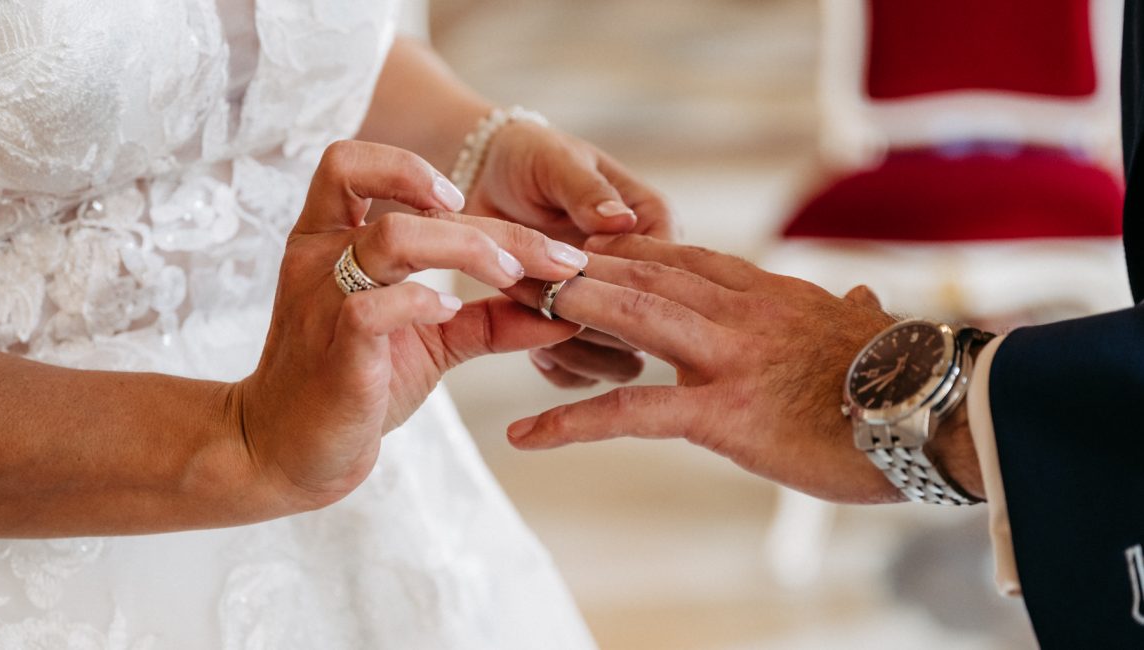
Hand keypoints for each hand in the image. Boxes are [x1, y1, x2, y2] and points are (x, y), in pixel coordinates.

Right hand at [235, 141, 586, 509]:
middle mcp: (318, 260)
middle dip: (493, 229)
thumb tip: (565, 312)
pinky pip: (373, 308)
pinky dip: (423, 303)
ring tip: (514, 278)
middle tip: (556, 257)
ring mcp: (321, 302)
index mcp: (328, 241)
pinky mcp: (334, 351)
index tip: (461, 199)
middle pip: (404, 209)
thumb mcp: (432, 342)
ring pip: (391, 239)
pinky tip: (453, 314)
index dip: (407, 168)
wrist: (291, 454)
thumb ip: (490, 319)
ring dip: (467, 250)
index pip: (350, 163)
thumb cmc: (357, 387)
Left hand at [468, 120, 673, 387]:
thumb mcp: (556, 163)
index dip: (621, 286)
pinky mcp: (588, 334)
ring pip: (621, 359)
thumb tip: (619, 220)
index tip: (572, 277)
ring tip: (534, 322)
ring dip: (575, 350)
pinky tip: (534, 350)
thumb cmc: (529, 159)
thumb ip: (586, 192)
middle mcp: (648, 274)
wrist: (488, 180)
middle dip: (591, 321)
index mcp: (654, 223)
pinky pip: (588, 372)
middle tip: (541, 301)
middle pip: (646, 326)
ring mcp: (620, 309)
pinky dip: (562, 368)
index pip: (664, 274)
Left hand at [503, 234, 983, 503]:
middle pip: (642, 274)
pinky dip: (572, 420)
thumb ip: (852, 308)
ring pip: (630, 318)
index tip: (581, 244)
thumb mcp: (871, 333)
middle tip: (520, 263)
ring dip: (565, 311)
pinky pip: (630, 411)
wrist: (940, 410)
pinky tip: (525, 435)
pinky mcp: (722, 411)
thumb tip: (866, 295)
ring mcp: (726, 357)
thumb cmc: (910, 380)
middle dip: (578, 267)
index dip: (624, 250)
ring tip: (508, 312)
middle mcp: (739, 311)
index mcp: (767, 293)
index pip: (680, 257)